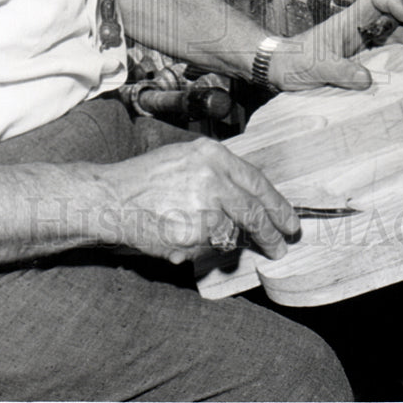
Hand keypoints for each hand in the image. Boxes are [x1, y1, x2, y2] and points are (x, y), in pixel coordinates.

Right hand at [99, 137, 297, 264]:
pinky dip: (203, 247)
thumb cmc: (147, 179)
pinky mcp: (190, 234)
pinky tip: (185, 238)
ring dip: (229, 241)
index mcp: (213, 155)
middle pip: (254, 212)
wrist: (112, 197)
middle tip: (279, 247)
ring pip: (232, 232)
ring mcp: (202, 207)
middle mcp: (212, 178)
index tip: (290, 222)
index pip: (258, 183)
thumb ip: (219, 175)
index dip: (278, 205)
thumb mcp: (186, 159)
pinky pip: (209, 246)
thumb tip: (252, 202)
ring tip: (209, 236)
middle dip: (271, 233)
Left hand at [267, 0, 402, 91]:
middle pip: (391, 21)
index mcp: (347, 22)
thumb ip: (340, 71)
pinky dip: (399, 63)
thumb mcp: (316, 66)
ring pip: (391, 40)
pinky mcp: (359, 63)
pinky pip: (384, 59)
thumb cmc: (295, 60)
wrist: (280, 71)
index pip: (375, 0)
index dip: (394, 2)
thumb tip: (366, 80)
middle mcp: (357, 31)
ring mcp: (360, 47)